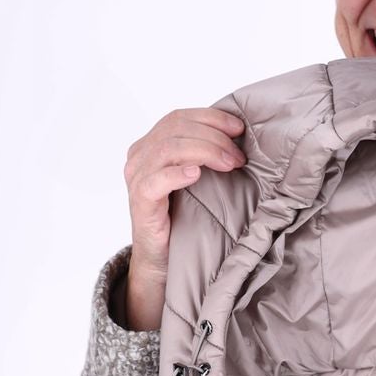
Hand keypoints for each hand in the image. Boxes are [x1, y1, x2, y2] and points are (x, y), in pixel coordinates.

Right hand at [124, 105, 246, 277]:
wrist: (163, 258)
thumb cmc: (182, 217)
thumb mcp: (195, 178)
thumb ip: (204, 154)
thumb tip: (238, 135)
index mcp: (150, 144)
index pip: (179, 117)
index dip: (211, 118)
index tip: (239, 128)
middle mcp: (139, 156)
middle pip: (176, 128)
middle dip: (214, 137)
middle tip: (238, 156)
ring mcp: (137, 178)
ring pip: (168, 148)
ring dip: (205, 151)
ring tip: (228, 164)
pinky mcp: (140, 201)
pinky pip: (156, 180)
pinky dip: (177, 173)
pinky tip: (196, 174)